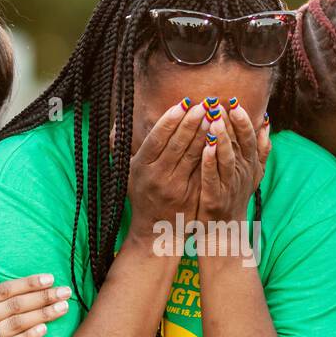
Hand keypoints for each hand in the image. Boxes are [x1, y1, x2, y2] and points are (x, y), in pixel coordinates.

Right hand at [127, 98, 209, 238]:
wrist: (155, 232)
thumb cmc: (141, 197)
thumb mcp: (128, 173)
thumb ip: (125, 148)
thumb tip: (116, 123)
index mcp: (141, 167)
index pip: (157, 138)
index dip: (170, 120)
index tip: (182, 104)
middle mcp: (157, 176)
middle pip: (177, 144)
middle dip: (191, 122)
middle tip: (204, 105)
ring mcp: (175, 187)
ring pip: (192, 155)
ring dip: (204, 134)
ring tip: (214, 116)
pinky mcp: (191, 195)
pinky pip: (202, 170)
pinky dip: (210, 153)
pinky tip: (219, 139)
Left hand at [199, 100, 269, 222]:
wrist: (225, 230)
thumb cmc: (235, 196)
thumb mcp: (253, 172)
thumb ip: (261, 148)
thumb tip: (267, 122)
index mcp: (250, 164)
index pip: (249, 139)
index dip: (243, 121)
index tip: (235, 103)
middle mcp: (242, 173)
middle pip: (240, 145)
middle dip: (233, 125)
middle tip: (224, 105)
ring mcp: (230, 186)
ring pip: (228, 159)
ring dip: (222, 139)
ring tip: (215, 121)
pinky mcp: (215, 198)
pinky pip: (212, 178)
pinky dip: (210, 163)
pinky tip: (205, 148)